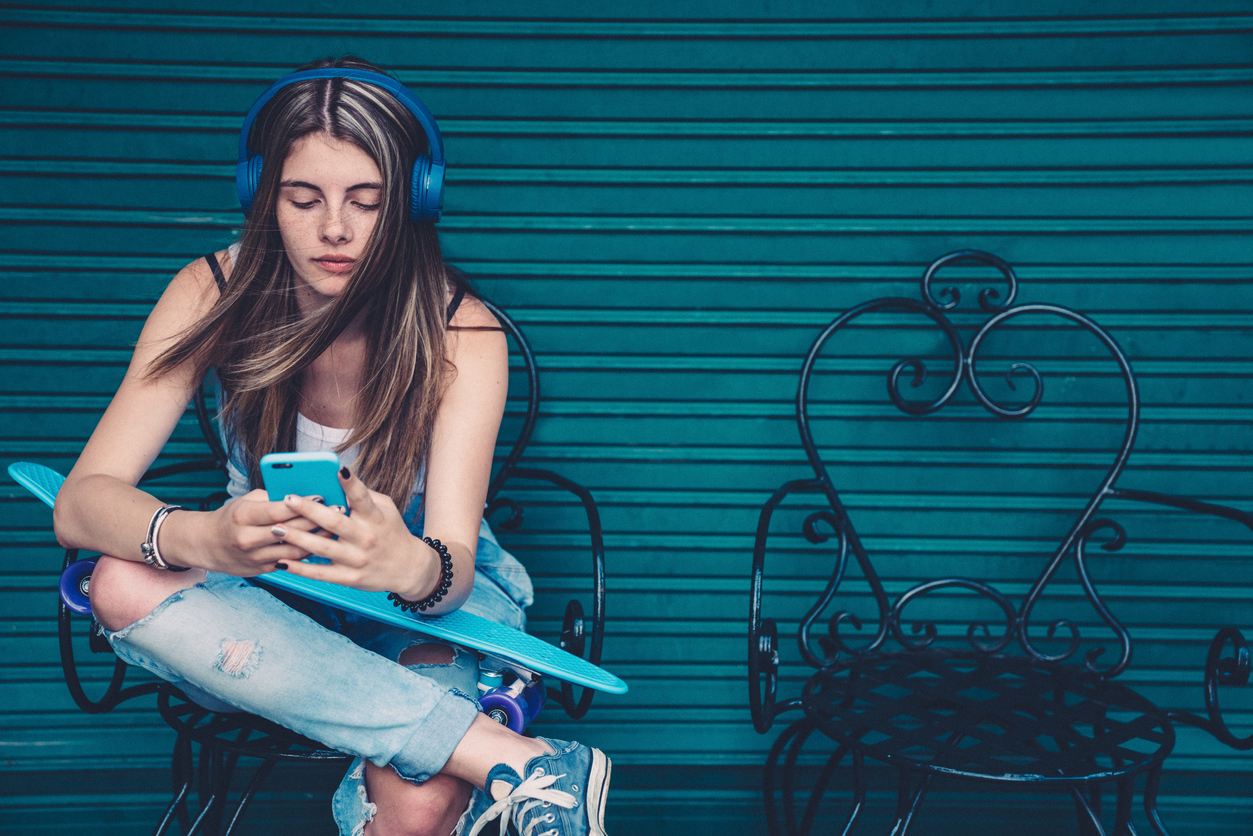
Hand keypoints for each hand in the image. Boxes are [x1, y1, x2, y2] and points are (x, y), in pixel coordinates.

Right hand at [176, 488, 325, 574]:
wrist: (206, 545)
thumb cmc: (231, 517)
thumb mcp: (245, 502)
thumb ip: (271, 499)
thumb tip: (302, 493)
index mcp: (243, 516)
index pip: (278, 509)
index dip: (302, 504)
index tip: (323, 496)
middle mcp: (248, 539)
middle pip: (290, 530)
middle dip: (317, 520)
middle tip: (339, 511)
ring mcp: (254, 558)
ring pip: (294, 550)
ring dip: (317, 540)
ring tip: (337, 529)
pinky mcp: (261, 570)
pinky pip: (290, 562)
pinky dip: (307, 553)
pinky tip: (323, 545)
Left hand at [272, 468, 439, 597]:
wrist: (409, 568)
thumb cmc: (391, 531)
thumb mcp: (386, 509)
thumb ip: (363, 496)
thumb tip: (334, 481)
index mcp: (375, 517)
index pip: (362, 497)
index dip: (352, 483)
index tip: (338, 469)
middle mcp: (366, 537)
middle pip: (335, 522)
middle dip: (309, 510)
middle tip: (287, 499)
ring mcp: (357, 559)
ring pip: (323, 548)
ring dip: (297, 539)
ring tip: (275, 528)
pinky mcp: (350, 578)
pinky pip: (321, 573)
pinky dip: (300, 569)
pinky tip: (281, 562)